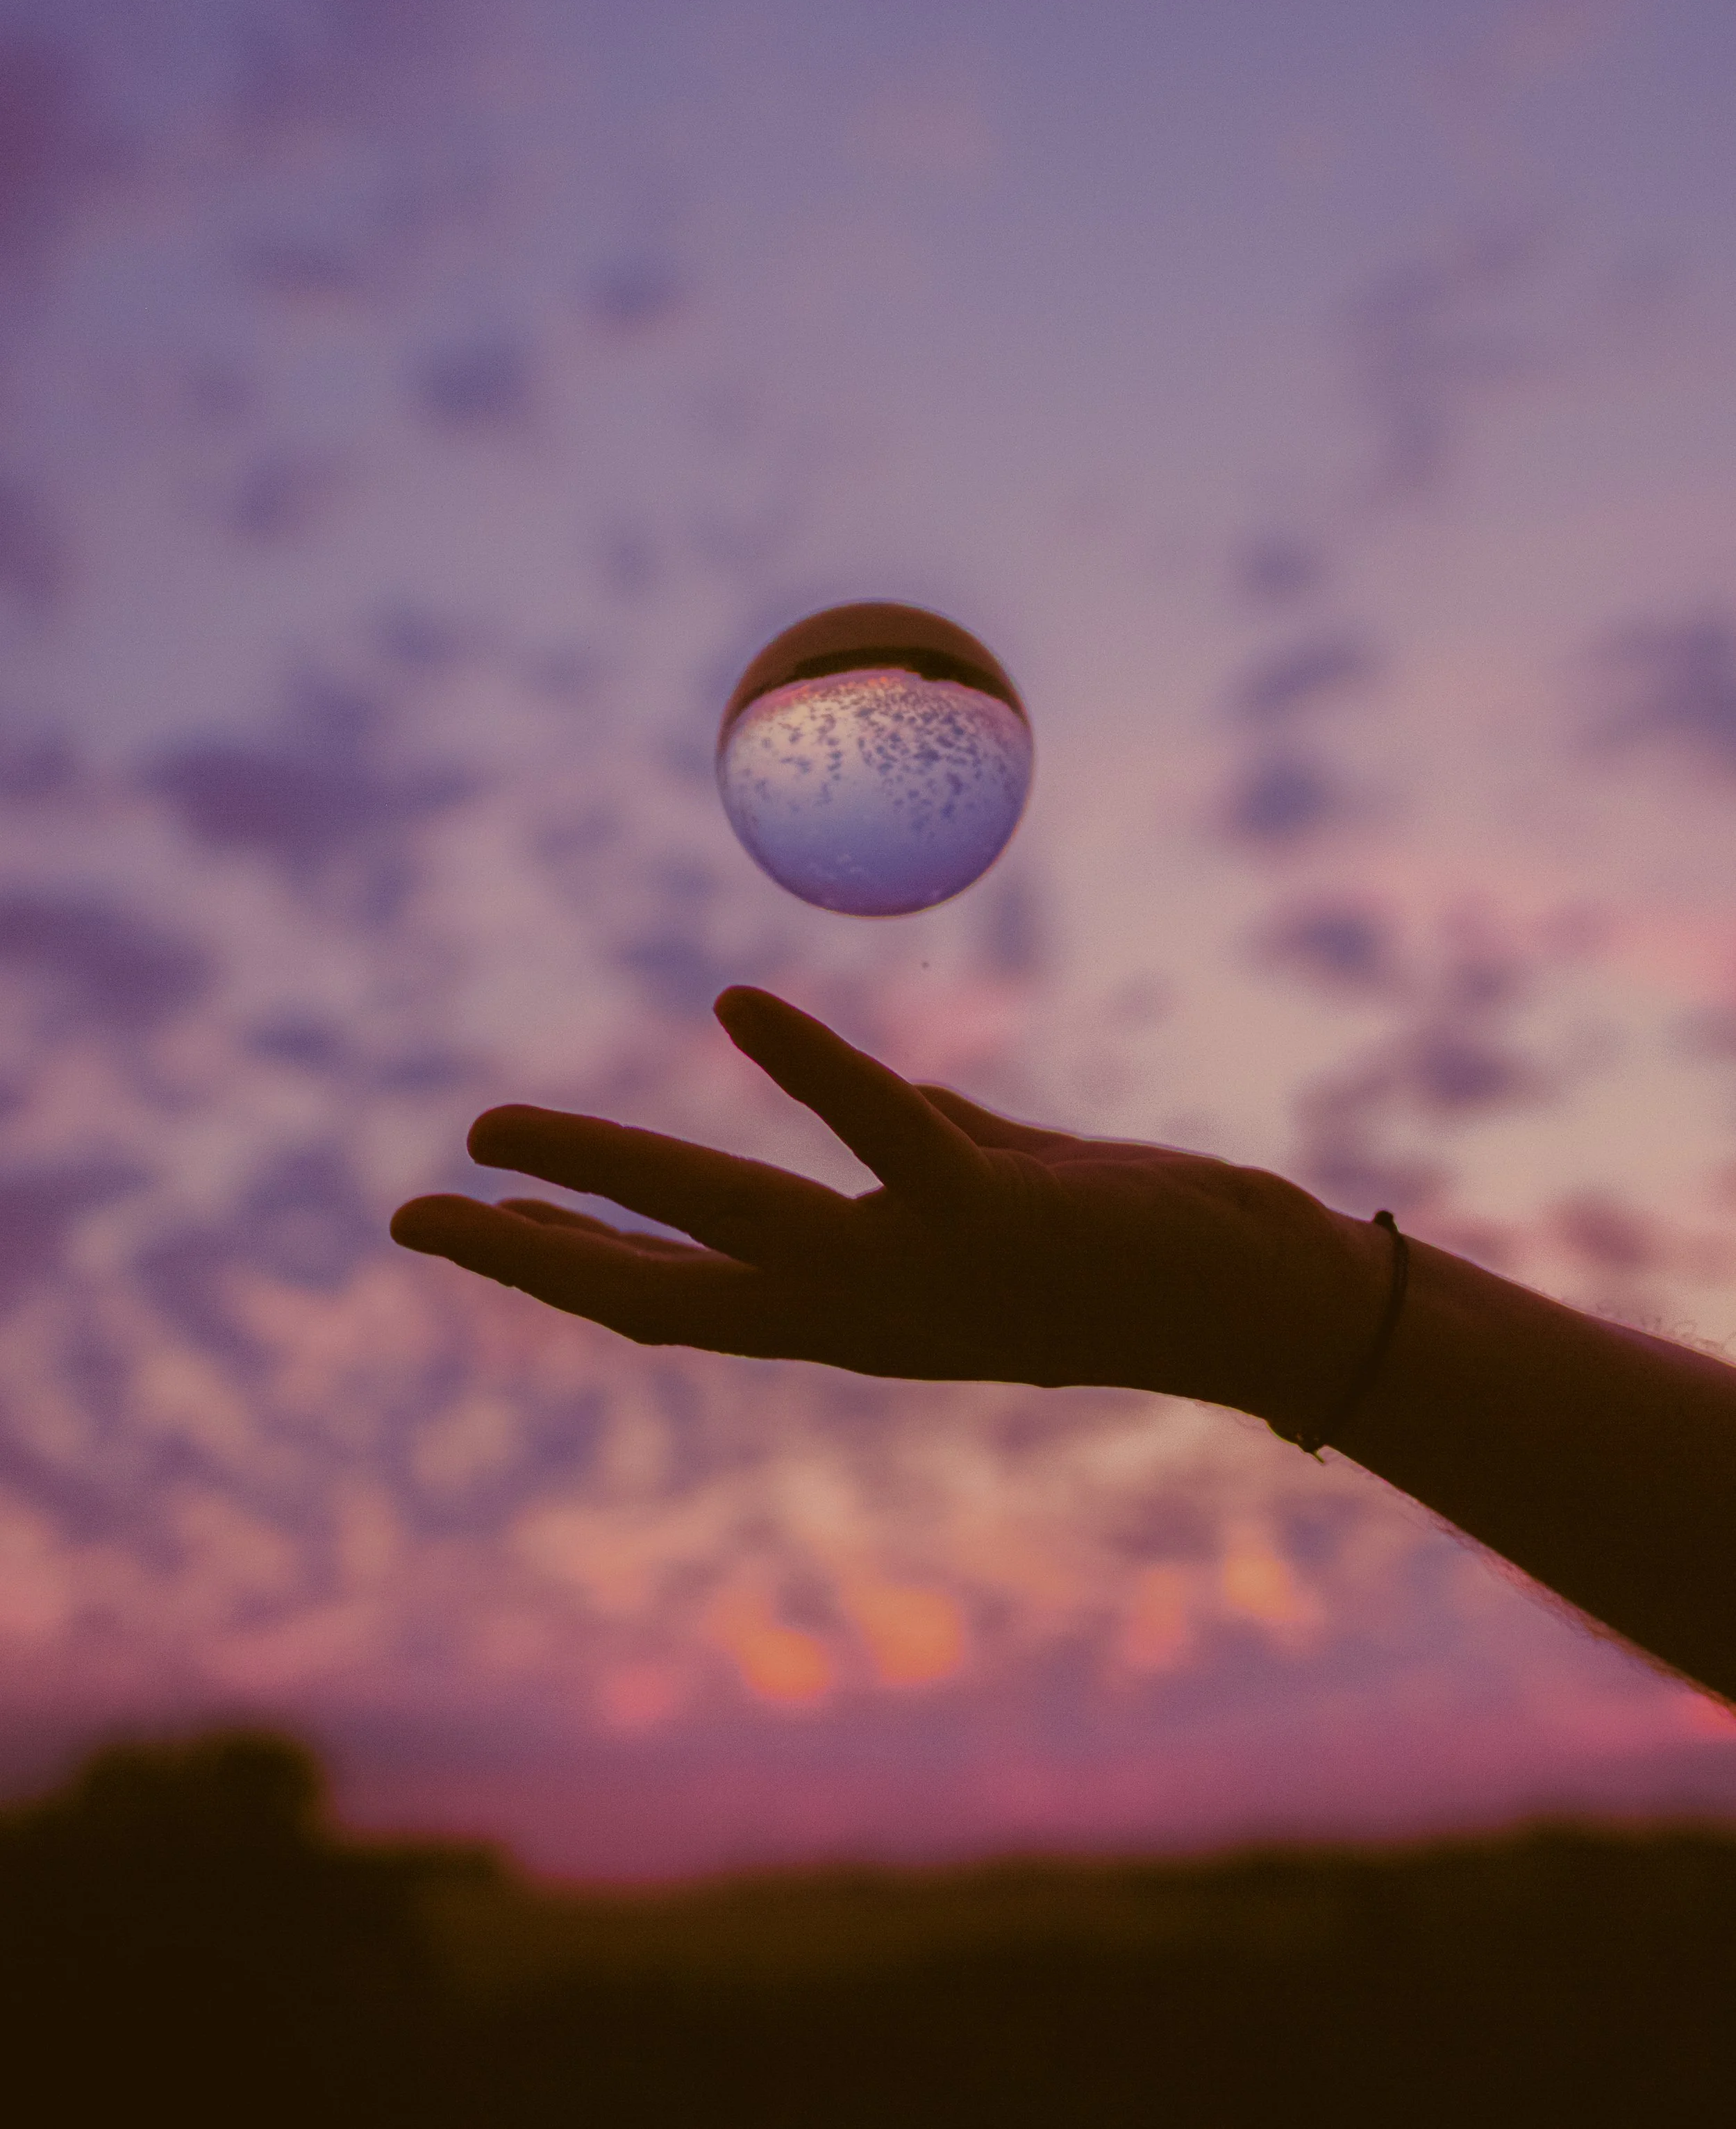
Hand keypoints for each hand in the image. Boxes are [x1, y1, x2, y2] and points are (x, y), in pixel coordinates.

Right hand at [389, 988, 1384, 1423]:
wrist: (1266, 1309)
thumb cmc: (1133, 1249)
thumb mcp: (992, 1195)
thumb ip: (920, 1153)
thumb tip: (862, 1103)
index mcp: (854, 1311)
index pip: (674, 1297)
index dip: (564, 1262)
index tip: (472, 1227)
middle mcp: (862, 1313)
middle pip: (655, 1290)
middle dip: (524, 1255)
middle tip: (410, 1217)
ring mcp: (916, 1273)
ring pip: (724, 1220)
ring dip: (598, 1166)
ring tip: (489, 1125)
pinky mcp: (991, 1213)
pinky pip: (881, 1133)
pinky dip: (810, 1068)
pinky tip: (731, 1004)